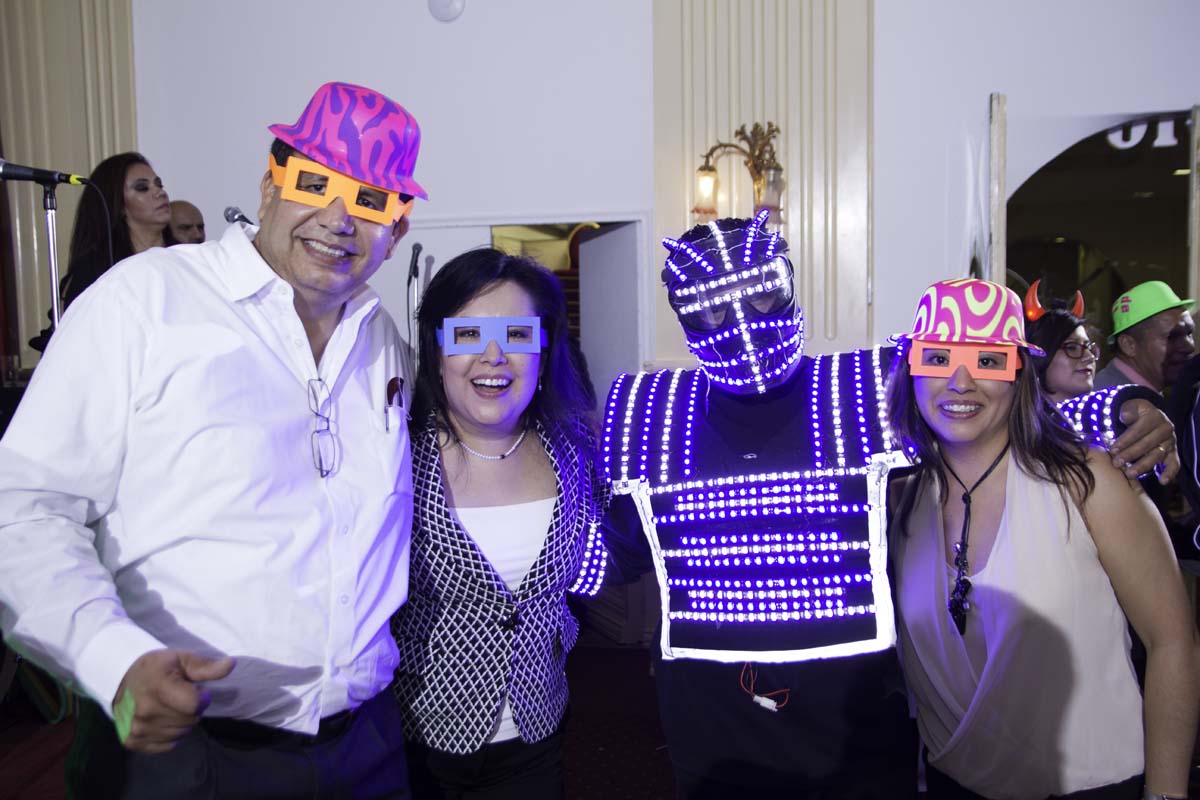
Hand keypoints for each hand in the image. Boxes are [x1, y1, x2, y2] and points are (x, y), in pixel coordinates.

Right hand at [111, 649, 234, 752]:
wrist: (121, 678)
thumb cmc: (158, 667)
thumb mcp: (182, 659)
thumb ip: (206, 666)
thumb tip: (230, 665)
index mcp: (157, 687)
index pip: (195, 705)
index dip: (201, 697)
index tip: (195, 689)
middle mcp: (145, 711)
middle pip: (190, 720)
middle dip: (191, 709)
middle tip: (178, 696)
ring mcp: (137, 728)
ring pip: (180, 734)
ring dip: (181, 722)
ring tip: (168, 706)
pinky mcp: (132, 741)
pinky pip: (168, 745)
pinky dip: (170, 734)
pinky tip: (161, 719)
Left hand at [1109, 399, 1179, 483]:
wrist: (1149, 417)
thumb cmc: (1136, 414)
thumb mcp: (1130, 407)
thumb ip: (1127, 410)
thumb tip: (1126, 416)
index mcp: (1155, 416)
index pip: (1138, 430)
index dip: (1125, 440)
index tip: (1112, 450)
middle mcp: (1165, 429)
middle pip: (1147, 444)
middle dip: (1130, 454)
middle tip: (1117, 463)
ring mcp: (1170, 442)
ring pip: (1157, 455)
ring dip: (1143, 465)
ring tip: (1130, 474)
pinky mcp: (1173, 452)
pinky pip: (1174, 463)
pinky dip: (1170, 473)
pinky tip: (1162, 481)